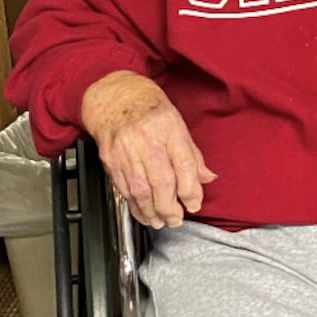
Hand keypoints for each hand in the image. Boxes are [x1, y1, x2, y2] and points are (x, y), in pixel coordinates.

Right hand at [81, 70, 214, 228]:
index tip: (194, 204)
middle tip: (176, 219)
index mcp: (168, 127)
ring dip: (152, 211)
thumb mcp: (176, 121)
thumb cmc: (146, 106)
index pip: (183, 164)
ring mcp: (125, 150)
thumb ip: (192, 153)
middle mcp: (145, 139)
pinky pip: (123, 188)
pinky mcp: (110, 159)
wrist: (111, 95)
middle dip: (170, 207)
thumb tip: (206, 178)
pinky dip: (134, 206)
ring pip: (140, 189)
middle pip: (161, 181)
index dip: (190, 190)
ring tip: (161, 221)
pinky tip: (143, 213)